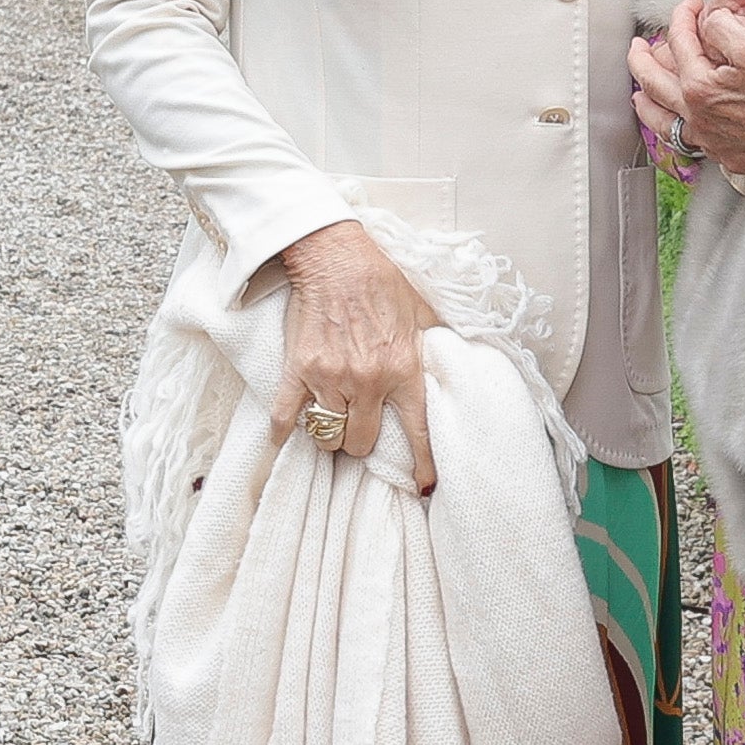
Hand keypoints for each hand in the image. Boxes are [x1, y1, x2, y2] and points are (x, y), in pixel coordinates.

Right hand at [271, 221, 441, 496]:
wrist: (337, 257)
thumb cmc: (381, 281)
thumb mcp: (422, 312)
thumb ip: (437, 343)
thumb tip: (460, 357)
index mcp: (402, 370)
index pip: (417, 430)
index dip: (422, 464)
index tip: (423, 487)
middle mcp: (367, 381)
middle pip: (360, 442)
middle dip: (360, 443)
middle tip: (359, 430)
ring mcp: (330, 377)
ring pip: (327, 433)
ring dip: (328, 432)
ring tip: (330, 421)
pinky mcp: (299, 369)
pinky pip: (287, 415)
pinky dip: (284, 430)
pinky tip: (284, 437)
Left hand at [635, 0, 744, 183]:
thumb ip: (720, 28)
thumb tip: (709, 24)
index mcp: (698, 88)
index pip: (680, 43)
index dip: (683, 17)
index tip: (691, 3)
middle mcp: (698, 119)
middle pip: (655, 85)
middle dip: (642, 61)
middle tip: (637, 46)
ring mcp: (712, 142)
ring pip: (664, 123)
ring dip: (648, 104)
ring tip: (640, 95)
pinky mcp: (731, 158)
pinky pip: (692, 144)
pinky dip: (678, 130)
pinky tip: (682, 126)